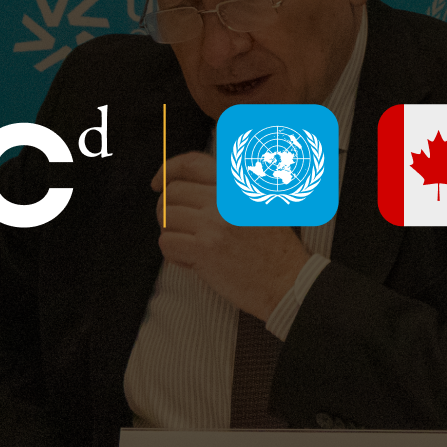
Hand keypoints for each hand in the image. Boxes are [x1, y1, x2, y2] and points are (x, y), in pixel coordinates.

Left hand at [150, 152, 310, 321]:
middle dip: (166, 209)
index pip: (192, 164)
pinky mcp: (204, 249)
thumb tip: (189, 181)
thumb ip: (234, 187)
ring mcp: (214, 223)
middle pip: (172, 193)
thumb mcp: (265, 204)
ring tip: (191, 245)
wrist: (288, 282)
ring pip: (166, 218)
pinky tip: (193, 260)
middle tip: (178, 225)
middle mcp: (226, 199)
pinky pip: (167, 243)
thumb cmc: (276, 248)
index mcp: (240, 184)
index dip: (168, 170)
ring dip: (171, 233)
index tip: (158, 183)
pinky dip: (174, 254)